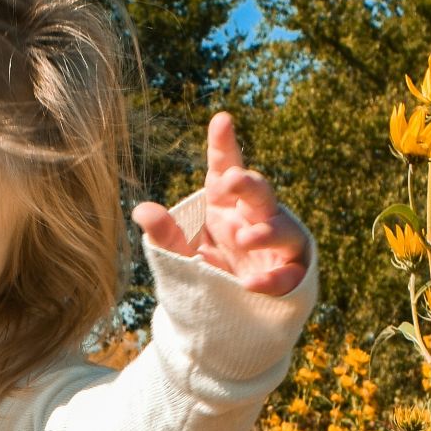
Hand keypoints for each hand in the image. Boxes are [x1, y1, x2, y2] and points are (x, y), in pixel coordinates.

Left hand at [132, 113, 310, 296]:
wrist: (228, 309)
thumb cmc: (206, 269)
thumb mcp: (180, 253)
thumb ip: (165, 234)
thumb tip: (142, 209)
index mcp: (224, 202)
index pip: (225, 168)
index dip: (224, 144)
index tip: (221, 120)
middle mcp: (253, 216)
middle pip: (258, 191)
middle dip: (248, 183)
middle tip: (232, 180)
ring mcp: (275, 244)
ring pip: (282, 227)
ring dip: (267, 230)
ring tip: (244, 238)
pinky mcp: (289, 273)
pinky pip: (288, 273)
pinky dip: (272, 278)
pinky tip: (251, 284)